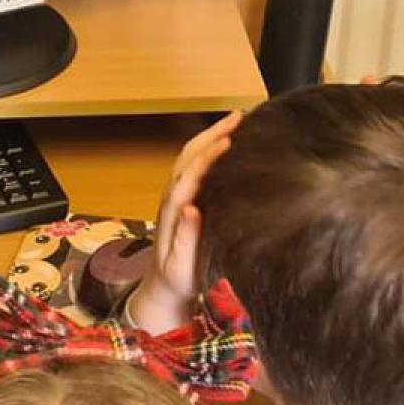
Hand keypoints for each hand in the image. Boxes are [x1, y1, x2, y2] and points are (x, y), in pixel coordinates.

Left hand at [130, 111, 241, 334]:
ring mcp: (176, 193)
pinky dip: (209, 146)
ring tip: (236, 121)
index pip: (190, 174)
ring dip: (211, 134)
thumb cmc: (178, 279)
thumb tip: (191, 210)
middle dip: (212, 132)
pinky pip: (194, 162)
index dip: (208, 156)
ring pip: (190, 155)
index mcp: (174, 211)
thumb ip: (185, 240)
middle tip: (240, 117)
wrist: (163, 287)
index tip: (229, 141)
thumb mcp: (181, 267)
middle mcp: (173, 196)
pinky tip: (227, 141)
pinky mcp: (183, 195)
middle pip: (189, 155)